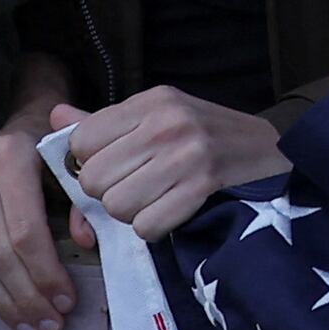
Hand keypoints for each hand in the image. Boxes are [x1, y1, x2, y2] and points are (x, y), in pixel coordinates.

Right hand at [0, 89, 90, 329]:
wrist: (26, 115)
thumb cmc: (57, 146)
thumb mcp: (76, 164)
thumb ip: (83, 200)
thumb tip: (83, 243)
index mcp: (10, 155)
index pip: (25, 231)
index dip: (45, 274)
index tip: (66, 303)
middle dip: (26, 297)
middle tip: (49, 325)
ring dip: (1, 302)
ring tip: (27, 326)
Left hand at [52, 86, 289, 243]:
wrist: (273, 154)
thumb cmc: (206, 136)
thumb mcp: (158, 117)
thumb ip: (104, 123)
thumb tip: (55, 117)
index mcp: (152, 100)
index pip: (83, 141)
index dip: (91, 162)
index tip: (115, 166)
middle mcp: (167, 122)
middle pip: (94, 179)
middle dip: (109, 193)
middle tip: (137, 187)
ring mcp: (186, 155)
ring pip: (116, 206)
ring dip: (132, 213)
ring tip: (156, 199)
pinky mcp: (201, 188)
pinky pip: (146, 227)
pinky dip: (154, 228)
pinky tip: (173, 211)